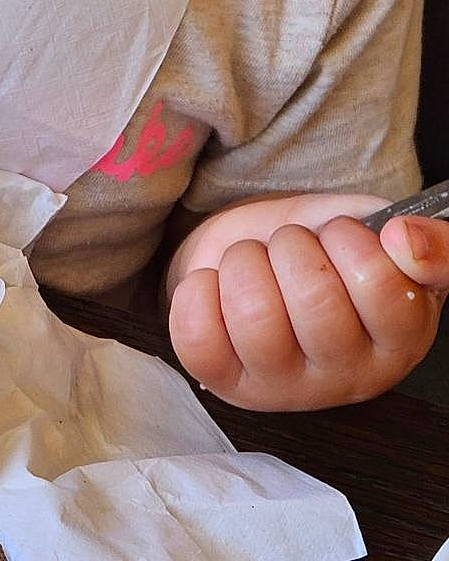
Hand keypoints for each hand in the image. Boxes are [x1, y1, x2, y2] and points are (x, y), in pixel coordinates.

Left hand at [167, 193, 448, 409]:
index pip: (386, 291)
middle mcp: (350, 377)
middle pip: (313, 298)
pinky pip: (198, 337)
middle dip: (291, 246)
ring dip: (243, 264)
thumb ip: (427, 241)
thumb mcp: (379, 232)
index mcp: (401, 339)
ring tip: (254, 266)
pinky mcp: (229, 386)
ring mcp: (288, 389)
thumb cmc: (324, 250)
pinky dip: (196, 293)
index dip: (350, 242)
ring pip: (254, 315)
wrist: (259, 259)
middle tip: (291, 249)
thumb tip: (403, 239)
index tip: (340, 234)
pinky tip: (215, 287)